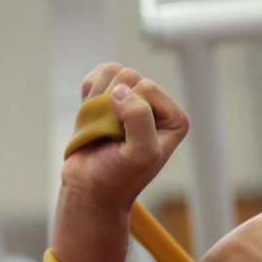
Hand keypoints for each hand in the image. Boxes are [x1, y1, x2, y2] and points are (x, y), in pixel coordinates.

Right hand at [62, 63, 188, 209]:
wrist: (91, 189)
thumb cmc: (118, 177)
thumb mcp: (140, 154)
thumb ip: (139, 119)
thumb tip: (120, 91)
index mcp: (174, 119)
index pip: (147, 87)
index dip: (127, 111)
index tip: (124, 141)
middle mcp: (157, 106)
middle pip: (128, 76)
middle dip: (111, 104)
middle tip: (109, 136)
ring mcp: (133, 99)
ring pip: (111, 72)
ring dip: (97, 101)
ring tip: (101, 129)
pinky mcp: (110, 97)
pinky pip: (96, 76)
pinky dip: (87, 95)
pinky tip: (92, 118)